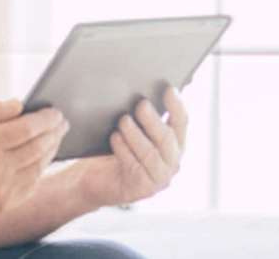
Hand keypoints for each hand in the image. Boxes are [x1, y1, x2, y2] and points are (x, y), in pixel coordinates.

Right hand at [0, 100, 69, 214]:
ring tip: (56, 136)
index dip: (45, 119)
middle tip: (62, 122)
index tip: (56, 112)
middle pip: (37, 147)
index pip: (27, 129)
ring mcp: (1, 191)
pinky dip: (40, 168)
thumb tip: (19, 104)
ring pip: (38, 166)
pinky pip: (31, 184)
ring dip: (51, 149)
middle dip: (54, 132)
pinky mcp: (3, 204)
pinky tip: (43, 156)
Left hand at [75, 88, 187, 208]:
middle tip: (141, 105)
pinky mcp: (141, 189)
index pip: (181, 122)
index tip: (169, 89)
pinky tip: (114, 138)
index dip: (177, 106)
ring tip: (124, 121)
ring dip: (136, 135)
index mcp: (174, 144)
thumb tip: (139, 92)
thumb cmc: (116, 149)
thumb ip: (141, 116)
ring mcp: (158, 178)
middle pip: (167, 139)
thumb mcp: (132, 130)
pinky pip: (134, 167)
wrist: (96, 179)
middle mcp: (171, 162)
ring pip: (150, 154)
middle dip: (153, 121)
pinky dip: (124, 150)